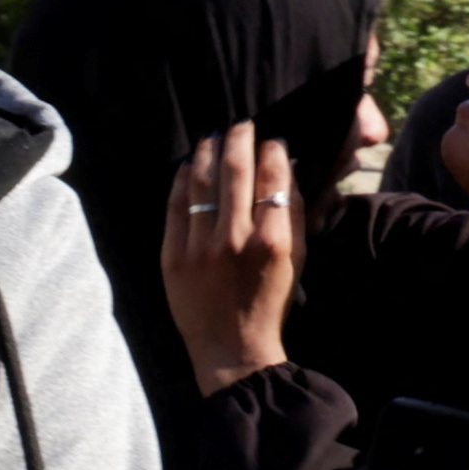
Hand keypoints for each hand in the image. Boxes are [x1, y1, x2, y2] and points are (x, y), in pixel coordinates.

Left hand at [159, 129, 303, 392]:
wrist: (231, 346)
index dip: (273, 151)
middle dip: (239, 139)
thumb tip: (285, 169)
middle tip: (241, 123)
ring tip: (213, 135)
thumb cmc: (270, 300)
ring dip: (206, 152)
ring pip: (200, 182)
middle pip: (235, 171)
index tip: (273, 139)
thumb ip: (292, 213)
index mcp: (272, 240)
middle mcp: (234, 238)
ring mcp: (199, 246)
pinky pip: (175, 205)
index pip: (273, 178)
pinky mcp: (171, 255)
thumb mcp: (296, 258)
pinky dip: (181, 179)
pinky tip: (187, 163)